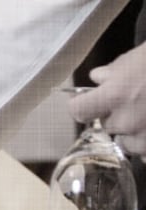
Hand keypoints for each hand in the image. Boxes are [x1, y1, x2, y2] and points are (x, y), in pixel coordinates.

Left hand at [69, 42, 145, 159]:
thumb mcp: (138, 57)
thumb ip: (114, 71)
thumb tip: (97, 78)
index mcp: (116, 95)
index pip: (80, 110)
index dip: (83, 106)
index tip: (87, 103)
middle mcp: (128, 120)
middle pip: (108, 126)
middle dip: (117, 114)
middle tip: (136, 100)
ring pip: (128, 142)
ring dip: (135, 131)